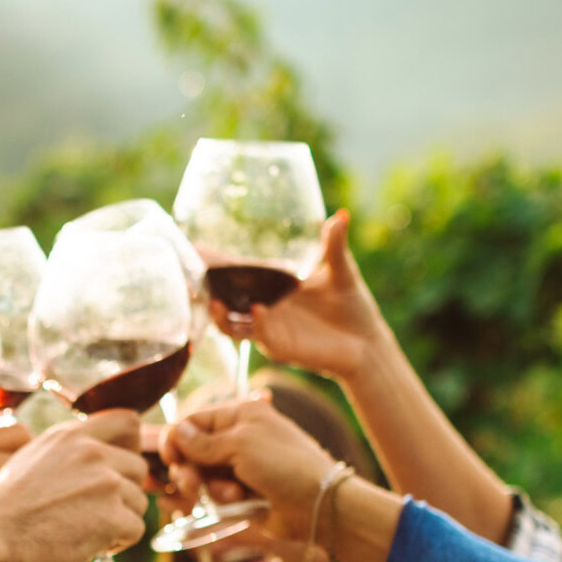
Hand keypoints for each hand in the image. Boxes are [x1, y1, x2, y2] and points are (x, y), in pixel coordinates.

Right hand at [0, 410, 147, 561]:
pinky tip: (88, 546)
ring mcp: (104, 483)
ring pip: (139, 501)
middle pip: (138, 468)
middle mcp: (91, 452)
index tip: (118, 468)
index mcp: (70, 436)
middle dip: (124, 493)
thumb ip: (66, 454)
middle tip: (96, 514)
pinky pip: (136, 530)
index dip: (130, 446)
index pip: (128, 421)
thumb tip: (96, 461)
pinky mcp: (111, 516)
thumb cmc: (1, 510)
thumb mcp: (31, 460)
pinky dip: (117, 543)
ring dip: (120, 520)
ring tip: (86, 532)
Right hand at [161, 395, 337, 542]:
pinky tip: (239, 501)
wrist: (317, 504)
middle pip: (192, 450)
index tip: (169, 458)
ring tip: (231, 494)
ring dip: (210, 486)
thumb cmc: (284, 465)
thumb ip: (202, 442)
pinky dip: (221, 499)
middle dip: (189, 468)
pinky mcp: (242, 492)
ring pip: (202, 475)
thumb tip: (175, 431)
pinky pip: (215, 495)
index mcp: (240, 414)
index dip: (177, 439)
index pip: (194, 420)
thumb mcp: (240, 445)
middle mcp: (238, 437)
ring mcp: (240, 466)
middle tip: (191, 483)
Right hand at [212, 210, 389, 383]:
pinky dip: (258, 323)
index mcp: (273, 288)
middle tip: (192, 270)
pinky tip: (257, 309)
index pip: (237, 274)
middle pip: (225, 299)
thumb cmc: (353, 309)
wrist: (369, 344)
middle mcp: (265, 309)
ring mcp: (271, 330)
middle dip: (206, 287)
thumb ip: (334, 245)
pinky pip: (262, 336)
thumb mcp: (342, 272)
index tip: (195, 248)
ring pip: (233, 325)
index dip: (215, 262)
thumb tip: (340, 214)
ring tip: (215, 301)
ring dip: (222, 314)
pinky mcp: (282, 347)